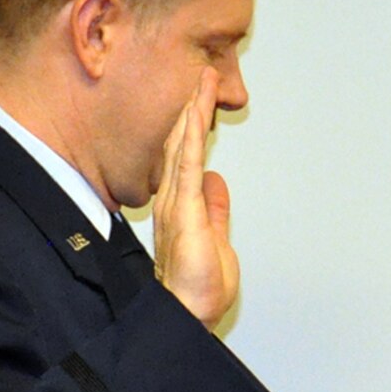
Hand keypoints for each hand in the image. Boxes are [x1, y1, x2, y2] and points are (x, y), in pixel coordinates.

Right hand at [153, 69, 238, 328]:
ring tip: (201, 81)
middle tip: (202, 77)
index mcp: (182, 207)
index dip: (194, 128)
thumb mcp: (217, 240)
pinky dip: (191, 135)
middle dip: (192, 109)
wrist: (187, 315)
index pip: (187, 158)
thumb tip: (216, 182)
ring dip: (193, 113)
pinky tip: (196, 112)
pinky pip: (186, 163)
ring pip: (183, 147)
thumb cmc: (197, 290)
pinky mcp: (184, 210)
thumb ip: (216, 210)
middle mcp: (173, 200)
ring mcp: (176, 203)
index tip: (202, 101)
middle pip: (182, 145)